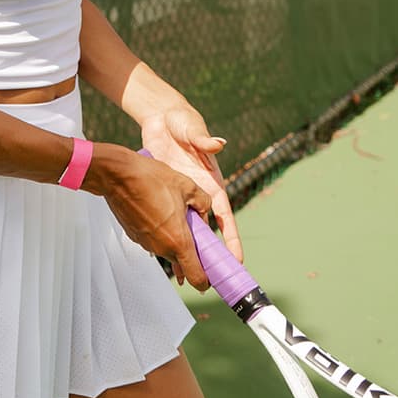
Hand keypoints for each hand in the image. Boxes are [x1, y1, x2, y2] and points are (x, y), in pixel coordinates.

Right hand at [95, 144, 212, 290]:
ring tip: (172, 211)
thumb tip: (205, 210)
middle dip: (190, 249)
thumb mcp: (187, 186)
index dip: (205, 280)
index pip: (196, 276)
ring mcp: (146, 243)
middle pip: (182, 261)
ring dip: (173, 236)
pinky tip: (157, 209)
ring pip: (167, 248)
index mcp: (178, 240)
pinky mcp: (134, 236)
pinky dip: (159, 230)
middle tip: (194, 228)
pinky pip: (153, 239)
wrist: (117, 175)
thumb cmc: (150, 179)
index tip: (211, 276)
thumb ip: (203, 202)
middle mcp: (161, 247)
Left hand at [140, 106, 242, 279]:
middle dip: (210, 255)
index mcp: (212, 184)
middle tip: (212, 280)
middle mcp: (199, 194)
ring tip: (184, 277)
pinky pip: (166, 220)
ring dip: (184, 251)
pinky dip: (164, 236)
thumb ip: (204, 139)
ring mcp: (180, 196)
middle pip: (206, 231)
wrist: (160, 117)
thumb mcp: (193, 130)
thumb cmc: (183, 122)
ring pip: (185, 230)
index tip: (238, 261)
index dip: (232, 239)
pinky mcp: (164, 193)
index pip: (224, 217)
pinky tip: (159, 254)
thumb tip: (218, 144)